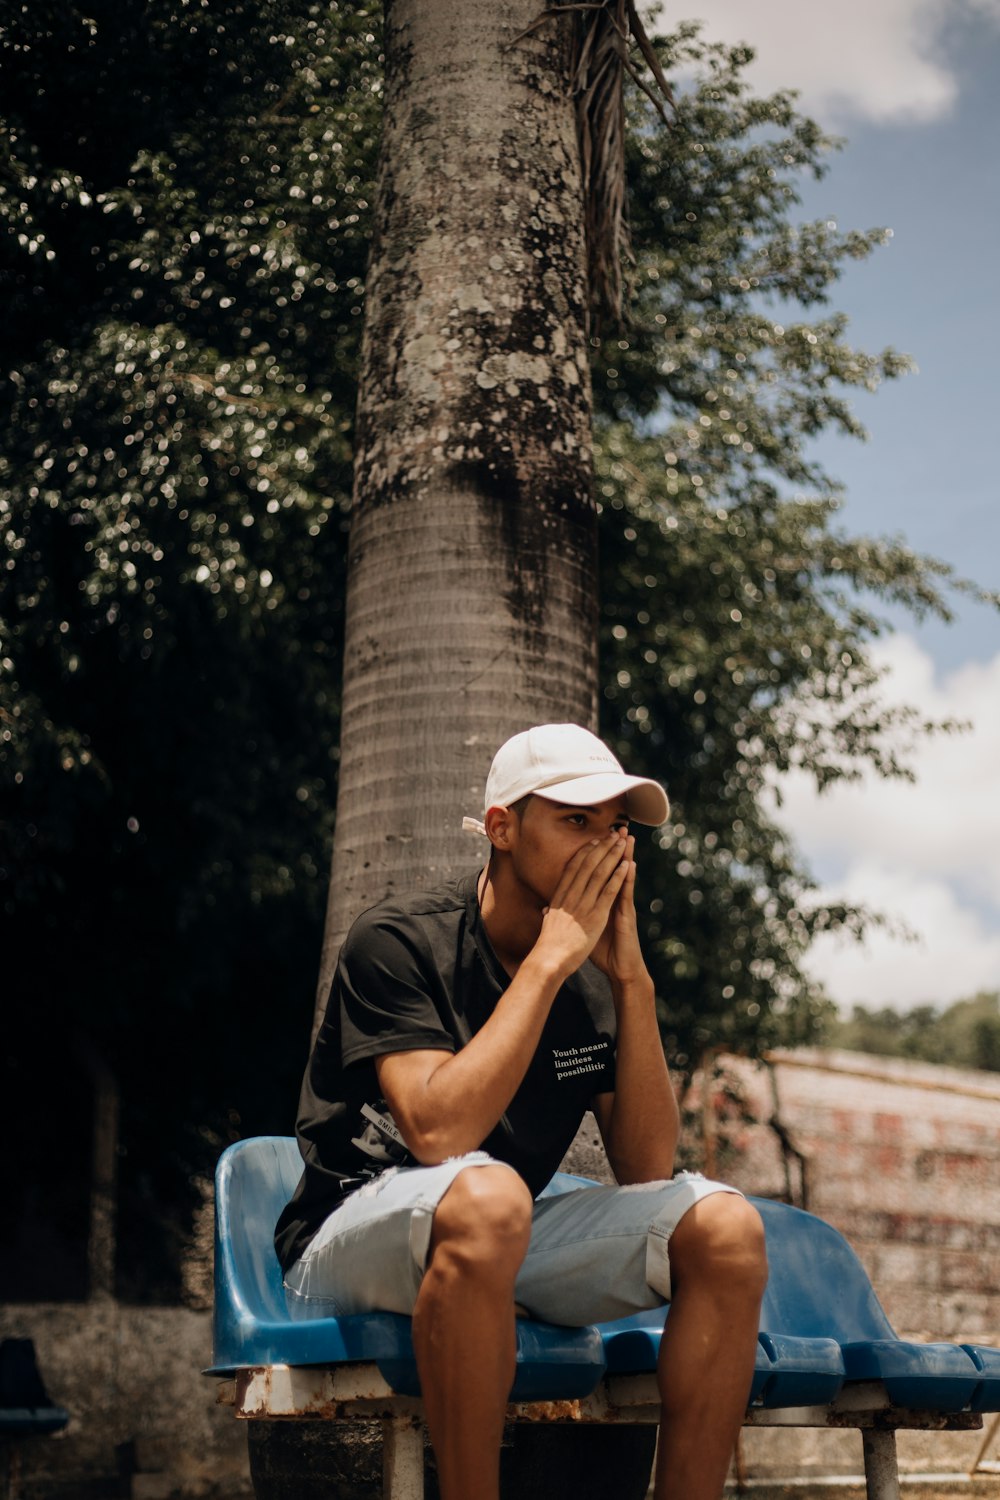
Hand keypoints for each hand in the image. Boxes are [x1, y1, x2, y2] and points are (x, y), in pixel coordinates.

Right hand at [533, 833, 630, 979]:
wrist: (549, 960)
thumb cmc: (547, 947)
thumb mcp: (547, 926)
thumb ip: (550, 914)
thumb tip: (547, 909)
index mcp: (559, 897)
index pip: (573, 868)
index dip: (585, 853)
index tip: (594, 841)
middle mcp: (570, 896)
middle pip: (587, 865)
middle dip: (601, 847)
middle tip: (612, 834)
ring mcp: (583, 905)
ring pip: (599, 874)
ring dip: (612, 856)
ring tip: (622, 842)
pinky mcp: (595, 916)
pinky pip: (608, 892)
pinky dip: (618, 877)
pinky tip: (626, 865)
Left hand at [588, 835, 648, 989]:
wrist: (621, 969)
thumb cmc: (603, 951)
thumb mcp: (585, 930)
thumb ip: (573, 917)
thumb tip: (553, 910)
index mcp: (601, 902)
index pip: (599, 874)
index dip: (598, 857)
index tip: (596, 837)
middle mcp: (613, 901)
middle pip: (612, 869)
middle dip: (613, 849)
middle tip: (617, 828)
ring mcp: (621, 907)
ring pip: (623, 877)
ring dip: (625, 856)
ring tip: (627, 838)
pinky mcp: (627, 917)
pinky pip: (626, 895)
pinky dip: (627, 879)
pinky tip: (630, 864)